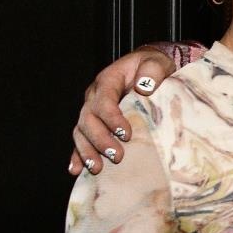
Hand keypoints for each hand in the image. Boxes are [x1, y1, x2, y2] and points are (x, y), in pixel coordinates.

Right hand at [69, 48, 173, 174]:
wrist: (149, 68)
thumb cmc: (152, 67)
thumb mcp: (156, 62)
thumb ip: (152, 71)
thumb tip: (145, 87)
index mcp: (108, 80)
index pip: (104, 101)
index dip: (112, 118)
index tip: (126, 134)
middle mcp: (95, 96)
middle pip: (88, 119)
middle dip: (100, 139)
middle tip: (117, 156)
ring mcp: (92, 111)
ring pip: (81, 132)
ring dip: (87, 151)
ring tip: (97, 168)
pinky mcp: (95, 123)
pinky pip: (81, 139)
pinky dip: (77, 154)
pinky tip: (76, 169)